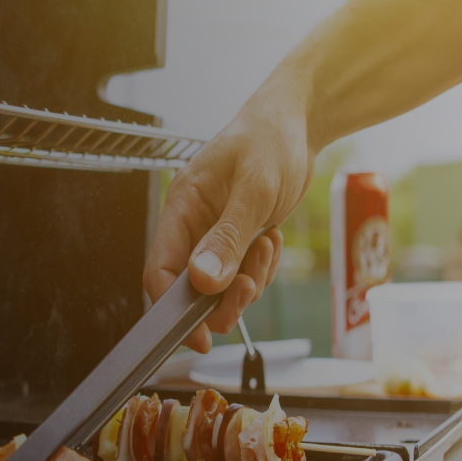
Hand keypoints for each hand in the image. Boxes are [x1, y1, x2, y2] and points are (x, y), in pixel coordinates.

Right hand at [143, 79, 311, 351]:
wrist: (301, 123)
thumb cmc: (271, 138)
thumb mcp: (253, 188)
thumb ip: (228, 236)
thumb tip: (203, 281)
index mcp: (181, 208)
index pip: (160, 271)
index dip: (173, 310)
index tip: (198, 337)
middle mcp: (193, 226)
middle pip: (191, 290)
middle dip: (222, 298)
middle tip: (250, 285)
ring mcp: (216, 235)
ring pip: (220, 288)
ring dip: (248, 281)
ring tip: (266, 246)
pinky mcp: (239, 241)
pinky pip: (243, 276)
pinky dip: (261, 270)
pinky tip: (270, 240)